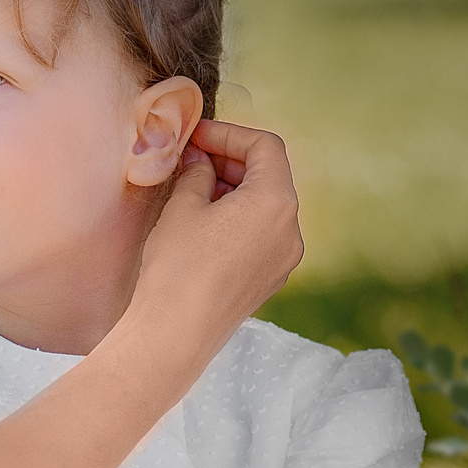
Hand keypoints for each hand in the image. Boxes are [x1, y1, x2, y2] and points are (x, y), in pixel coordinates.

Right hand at [134, 120, 302, 338]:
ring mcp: (285, 258)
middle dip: (231, 162)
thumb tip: (201, 161)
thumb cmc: (179, 266)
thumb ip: (197, 174)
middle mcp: (291, 229)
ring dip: (235, 191)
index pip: (265, 148)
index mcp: (276, 202)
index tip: (197, 136)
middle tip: (192, 159)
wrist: (176, 333)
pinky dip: (240, 219)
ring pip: (267, 208)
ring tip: (194, 191)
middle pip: (270, 176)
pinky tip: (205, 224)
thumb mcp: (183, 207)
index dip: (229, 134)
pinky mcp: (271, 280)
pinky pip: (263, 235)